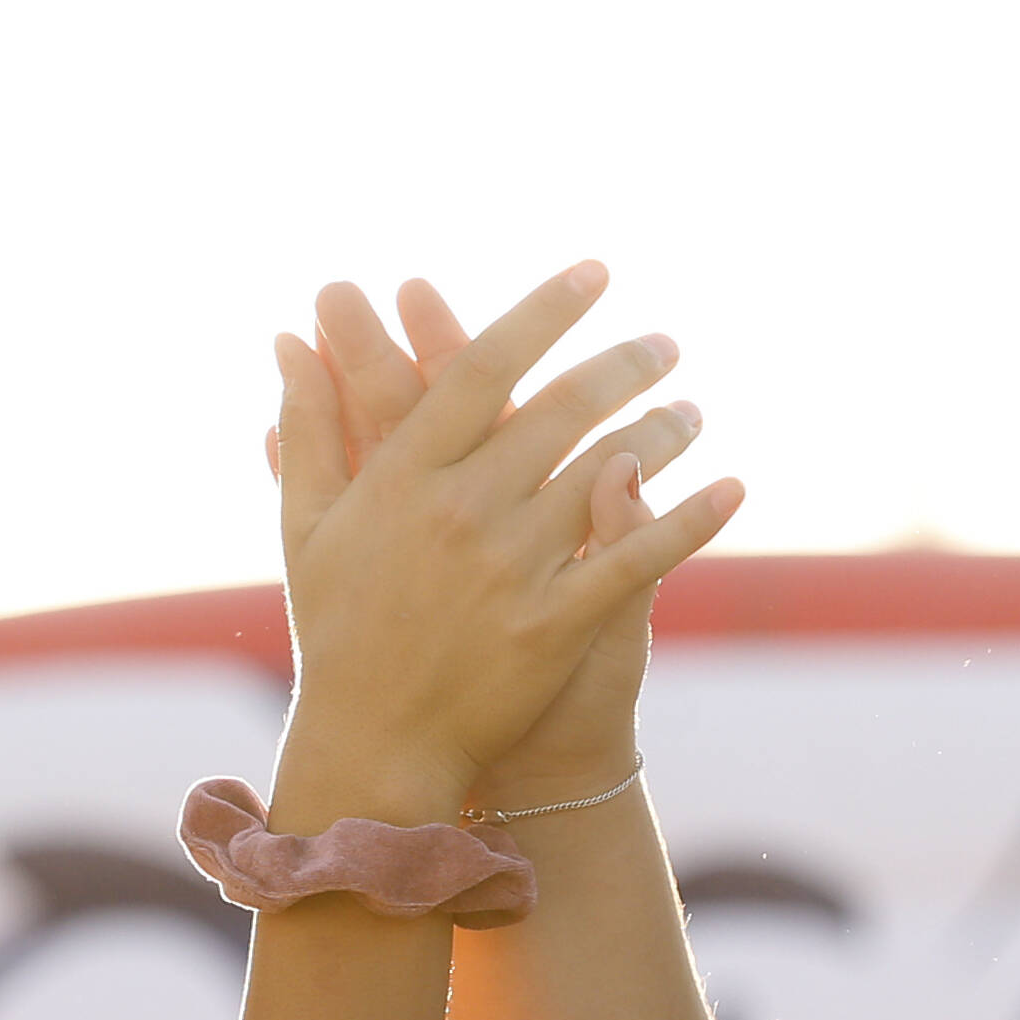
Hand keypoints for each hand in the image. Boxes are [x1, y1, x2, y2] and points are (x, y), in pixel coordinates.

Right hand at [263, 262, 736, 829]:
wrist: (371, 746)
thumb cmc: (335, 630)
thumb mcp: (305, 525)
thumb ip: (306, 427)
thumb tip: (287, 339)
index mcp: (402, 476)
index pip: (482, 367)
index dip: (543, 312)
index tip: (594, 273)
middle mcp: (459, 512)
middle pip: (558, 410)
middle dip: (623, 365)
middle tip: (665, 340)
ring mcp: (509, 569)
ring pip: (605, 474)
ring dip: (661, 433)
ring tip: (692, 410)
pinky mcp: (551, 626)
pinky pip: (634, 560)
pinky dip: (688, 520)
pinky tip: (732, 488)